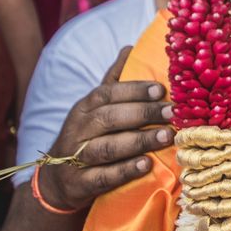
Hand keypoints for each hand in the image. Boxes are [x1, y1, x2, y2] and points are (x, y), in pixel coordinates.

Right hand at [37, 46, 173, 211]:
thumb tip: (130, 47)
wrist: (58, 181)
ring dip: (139, 142)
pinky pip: (102, 177)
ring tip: (167, 137)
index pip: (107, 94)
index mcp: (85, 108)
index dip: (133, 90)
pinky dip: (124, 171)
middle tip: (172, 113)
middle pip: (109, 118)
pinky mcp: (79, 184)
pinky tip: (146, 165)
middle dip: (143, 114)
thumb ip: (114, 80)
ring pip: (107, 148)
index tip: (161, 89)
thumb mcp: (96, 108)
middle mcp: (78, 130)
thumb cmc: (89, 136)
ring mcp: (75, 158)